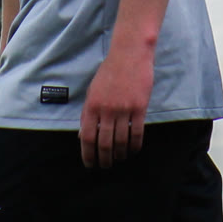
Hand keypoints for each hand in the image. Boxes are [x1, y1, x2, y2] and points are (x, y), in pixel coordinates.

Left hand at [80, 50, 153, 168]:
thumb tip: (83, 135)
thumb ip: (88, 113)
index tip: (90, 163)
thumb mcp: (92, 91)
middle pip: (104, 143)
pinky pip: (137, 133)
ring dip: (119, 154)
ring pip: (120, 141)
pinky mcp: (139, 108)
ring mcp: (123, 109)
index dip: (88, 154)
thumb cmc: (109, 72)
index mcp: (91, 106)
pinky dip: (135, 145)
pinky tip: (133, 151)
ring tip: (119, 160)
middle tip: (105, 166)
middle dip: (104, 159)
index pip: (87, 137)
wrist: (129, 55)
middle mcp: (106, 110)